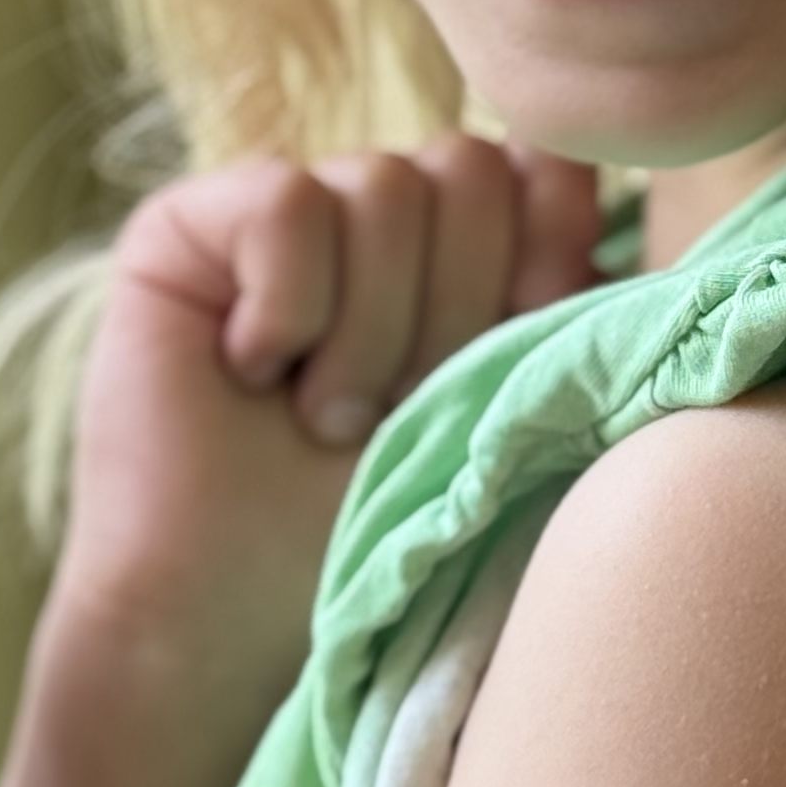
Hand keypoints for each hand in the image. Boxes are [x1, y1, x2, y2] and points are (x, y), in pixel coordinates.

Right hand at [50, 137, 599, 718]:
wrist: (241, 619)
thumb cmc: (384, 535)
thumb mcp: (512, 412)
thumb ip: (561, 299)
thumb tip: (597, 181)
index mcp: (466, 246)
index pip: (545, 168)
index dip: (545, 257)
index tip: (508, 366)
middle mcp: (377, 215)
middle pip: (471, 167)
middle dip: (454, 311)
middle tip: (397, 415)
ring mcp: (283, 211)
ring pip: (384, 184)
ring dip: (370, 334)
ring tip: (327, 420)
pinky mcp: (188, 225)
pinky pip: (287, 202)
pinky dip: (289, 307)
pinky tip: (256, 375)